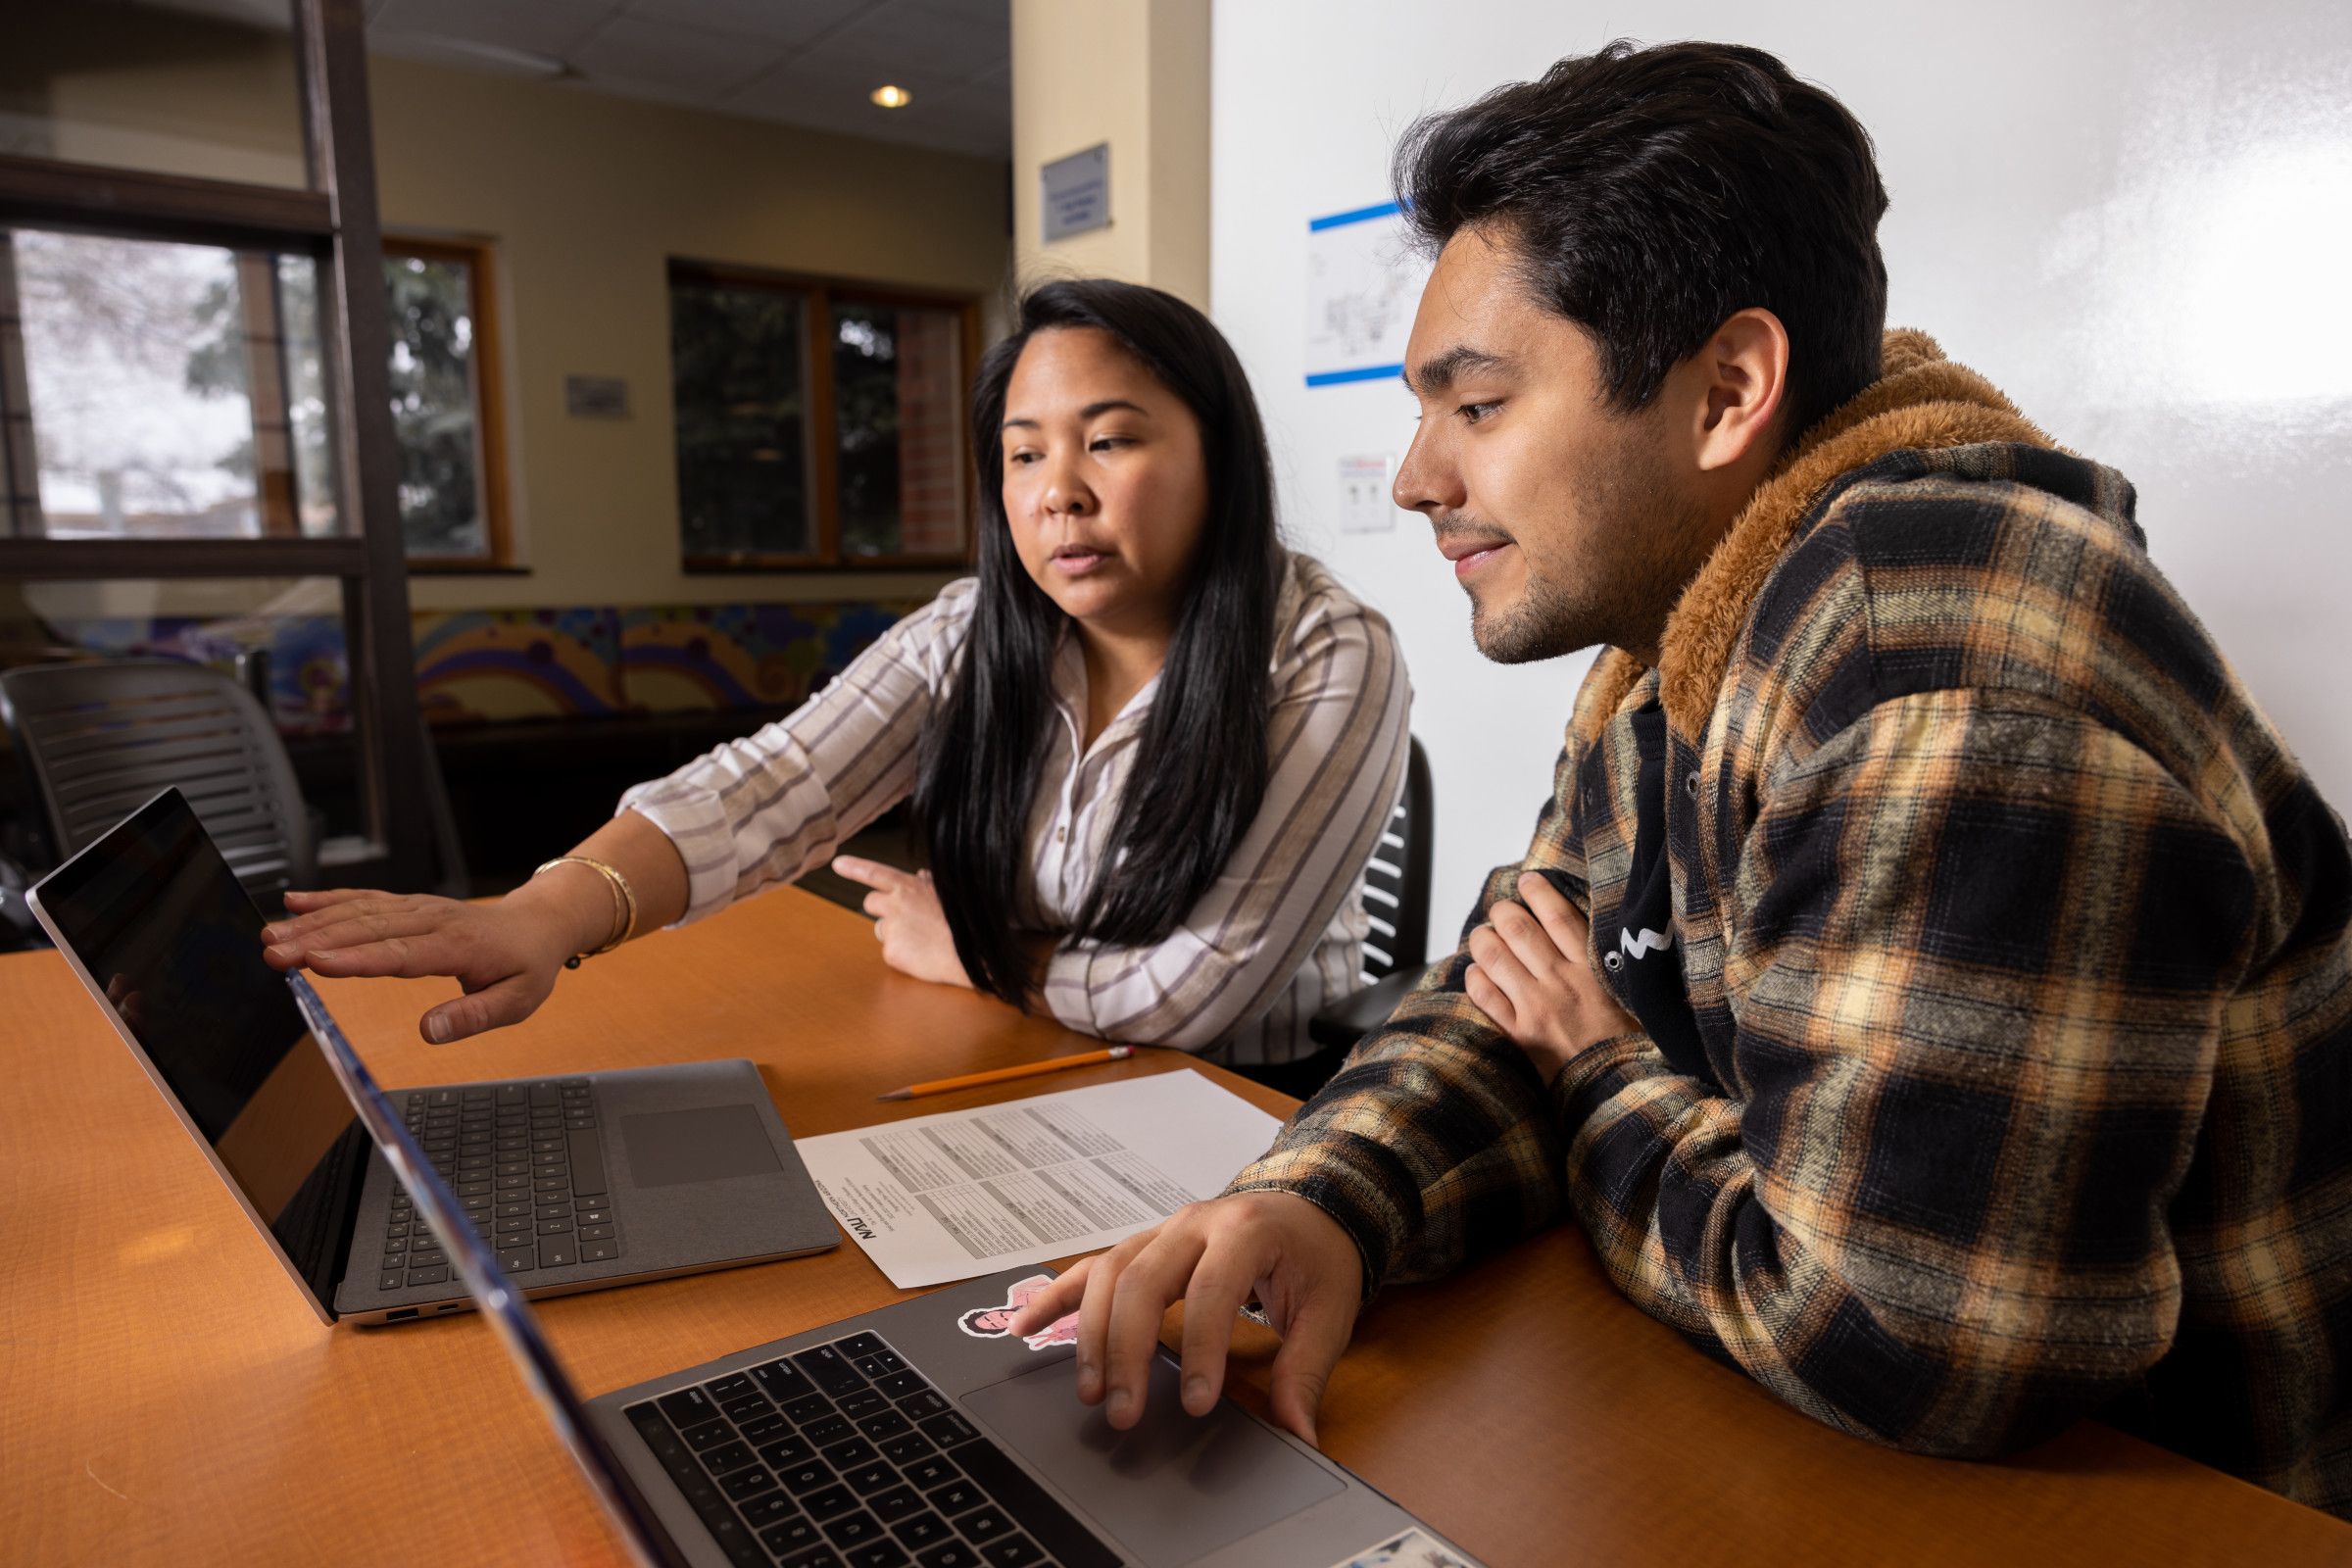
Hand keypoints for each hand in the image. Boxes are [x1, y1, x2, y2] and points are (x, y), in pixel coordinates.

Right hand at [259, 881, 586, 1043]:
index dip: (358, 958)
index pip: (402, 953)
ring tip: (270, 934)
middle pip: (368, 929)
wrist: (538, 924)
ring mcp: (417, 909)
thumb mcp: (518, 1001)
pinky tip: (294, 902)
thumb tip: (430, 1032)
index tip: (317, 963)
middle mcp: (432, 921)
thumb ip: (474, 1016)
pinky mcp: (407, 905)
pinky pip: (365, 898)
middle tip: (273, 952)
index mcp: (458, 945)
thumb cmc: (527, 965)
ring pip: (359, 911)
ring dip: (312, 921)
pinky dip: (328, 899)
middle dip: (316, 940)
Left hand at [832, 857, 971, 988]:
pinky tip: (923, 954)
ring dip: (895, 933)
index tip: (838, 864)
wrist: (973, 954)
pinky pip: (890, 951)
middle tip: (904, 919)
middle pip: (871, 903)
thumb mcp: (947, 894)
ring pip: (882, 929)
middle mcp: (895, 905)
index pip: (875, 873)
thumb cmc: (964, 921)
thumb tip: (919, 875)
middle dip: (882, 909)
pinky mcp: (891, 952)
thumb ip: (927, 884)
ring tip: (924, 939)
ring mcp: (892, 929)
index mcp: (909, 887)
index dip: (855, 868)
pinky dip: (903, 954)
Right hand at [1004, 1191, 1362, 1445]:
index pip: (1212, 1288)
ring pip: (1109, 1273)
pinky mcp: (1144, 1245)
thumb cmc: (1318, 1256)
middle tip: (1125, 1411)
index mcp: (1246, 1230)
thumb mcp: (1329, 1311)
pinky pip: (1091, 1268)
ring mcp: (1162, 1231)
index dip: (1200, 1348)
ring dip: (1092, 1334)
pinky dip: (1056, 1297)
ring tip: (1090, 1392)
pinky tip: (1026, 1329)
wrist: (1311, 1207)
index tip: (1195, 1405)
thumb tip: (1298, 1435)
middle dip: (1128, 1349)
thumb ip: (1306, 1371)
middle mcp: (1195, 1223)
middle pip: (1143, 1279)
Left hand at [1464, 871, 1639, 1083]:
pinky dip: (1476, 978)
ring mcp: (1536, 1008)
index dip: (1538, 893)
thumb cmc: (1630, 1042)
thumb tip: (1586, 934)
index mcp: (1592, 969)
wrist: (1620, 1088)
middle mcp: (1561, 983)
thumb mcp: (1630, 994)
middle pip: (1519, 930)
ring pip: (1495, 958)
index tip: (1528, 881)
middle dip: (1503, 912)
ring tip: (1483, 935)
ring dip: (1483, 939)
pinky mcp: (1520, 1035)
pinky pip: (1486, 997)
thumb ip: (1608, 964)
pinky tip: (1477, 972)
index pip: (1559, 916)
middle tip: (1501, 909)